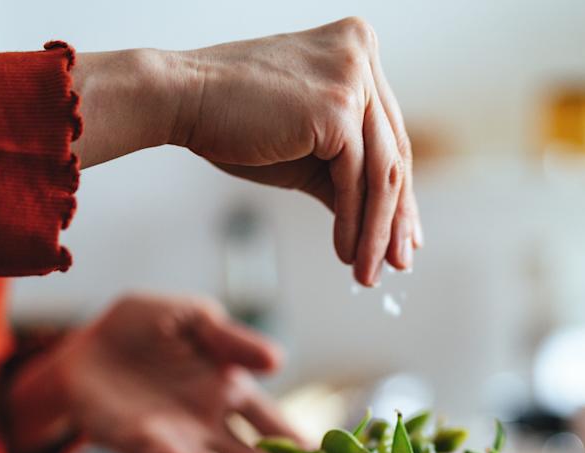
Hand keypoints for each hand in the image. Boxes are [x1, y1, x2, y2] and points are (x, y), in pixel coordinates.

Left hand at [8, 294, 300, 452]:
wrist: (80, 350)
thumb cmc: (139, 327)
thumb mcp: (191, 317)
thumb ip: (230, 338)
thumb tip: (278, 361)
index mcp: (232, 388)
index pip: (277, 424)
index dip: (305, 444)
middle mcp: (214, 423)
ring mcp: (183, 440)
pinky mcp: (148, 446)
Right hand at [176, 17, 420, 284]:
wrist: (179, 98)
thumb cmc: (234, 119)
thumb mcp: (306, 146)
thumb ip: (346, 172)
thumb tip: (383, 225)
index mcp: (356, 48)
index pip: (389, 133)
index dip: (399, 191)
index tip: (404, 234)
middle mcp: (361, 53)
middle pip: (393, 152)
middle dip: (396, 217)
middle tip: (398, 262)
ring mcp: (352, 77)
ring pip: (381, 171)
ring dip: (376, 231)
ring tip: (368, 271)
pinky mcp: (338, 108)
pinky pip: (356, 180)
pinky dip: (354, 223)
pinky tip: (346, 252)